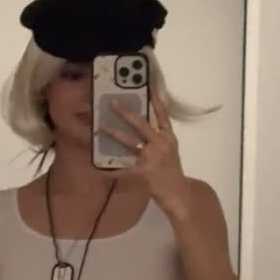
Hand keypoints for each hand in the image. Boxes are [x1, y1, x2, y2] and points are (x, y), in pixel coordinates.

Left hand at [101, 90, 190, 219]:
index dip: (155, 101)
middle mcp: (161, 144)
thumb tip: (140, 127)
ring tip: (102, 126)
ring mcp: (153, 157)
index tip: (147, 86)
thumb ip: (158, 139)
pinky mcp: (144, 172)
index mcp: (169, 137)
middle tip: (113, 103)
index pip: (162, 115)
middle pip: (142, 124)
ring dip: (115, 133)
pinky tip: (100, 169)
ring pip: (131, 141)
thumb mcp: (170, 150)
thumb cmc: (172, 171)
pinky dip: (112, 170)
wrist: (180, 193)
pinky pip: (124, 170)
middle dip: (126, 112)